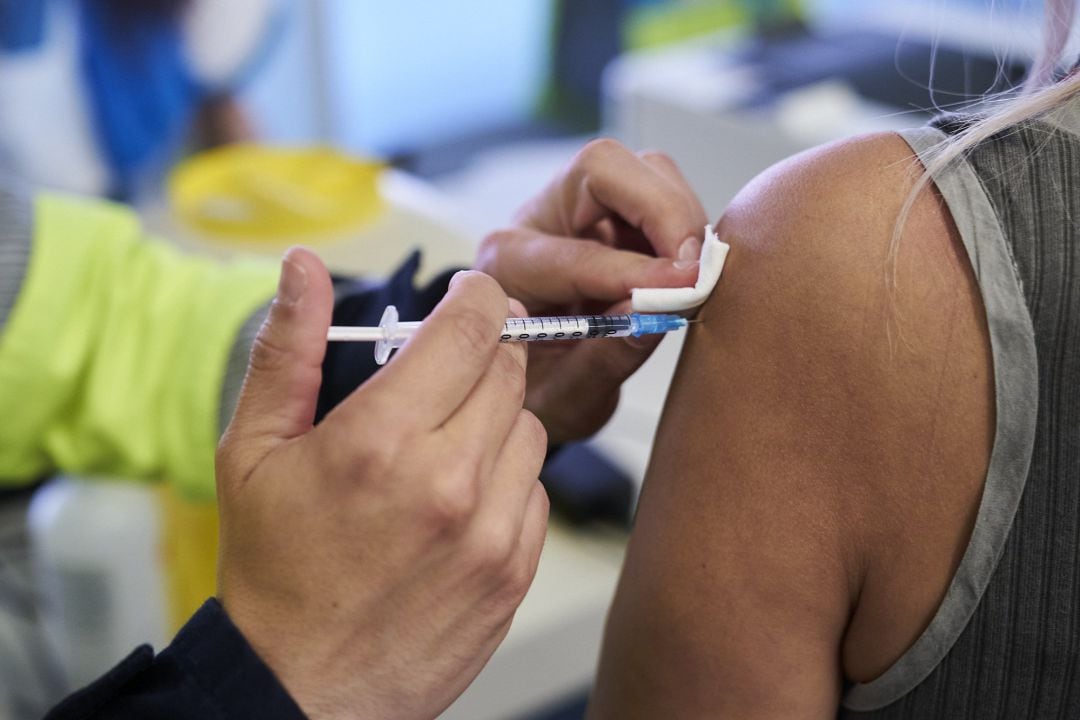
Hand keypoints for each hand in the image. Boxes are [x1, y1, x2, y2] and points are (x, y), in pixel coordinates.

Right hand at [215, 248, 548, 719]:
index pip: (471, 328)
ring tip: (441, 449)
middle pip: (508, 370)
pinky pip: (538, 489)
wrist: (300, 688)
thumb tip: (304, 267)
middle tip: (439, 379)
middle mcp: (447, 481)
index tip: (468, 296)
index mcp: (379, 440)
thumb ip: (288, 349)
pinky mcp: (514, 572)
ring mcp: (490, 532)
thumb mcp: (253, 451)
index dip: (477, 297)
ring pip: (532, 426)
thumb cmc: (273, 569)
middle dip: (479, 357)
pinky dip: (508, 479)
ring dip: (496, 420)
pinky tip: (459, 501)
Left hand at [475, 138, 707, 443]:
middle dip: (664, 209)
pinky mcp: (610, 210)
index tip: (685, 288)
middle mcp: (536, 222)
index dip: (637, 270)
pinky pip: (657, 191)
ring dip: (679, 214)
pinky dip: (683, 223)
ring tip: (694, 271)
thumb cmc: (537, 388)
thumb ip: (606, 358)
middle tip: (697, 266)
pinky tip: (689, 267)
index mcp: (508, 268)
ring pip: (637, 169)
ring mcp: (574, 207)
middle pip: (602, 167)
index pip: (578, 252)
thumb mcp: (564, 397)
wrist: (518, 374)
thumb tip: (660, 313)